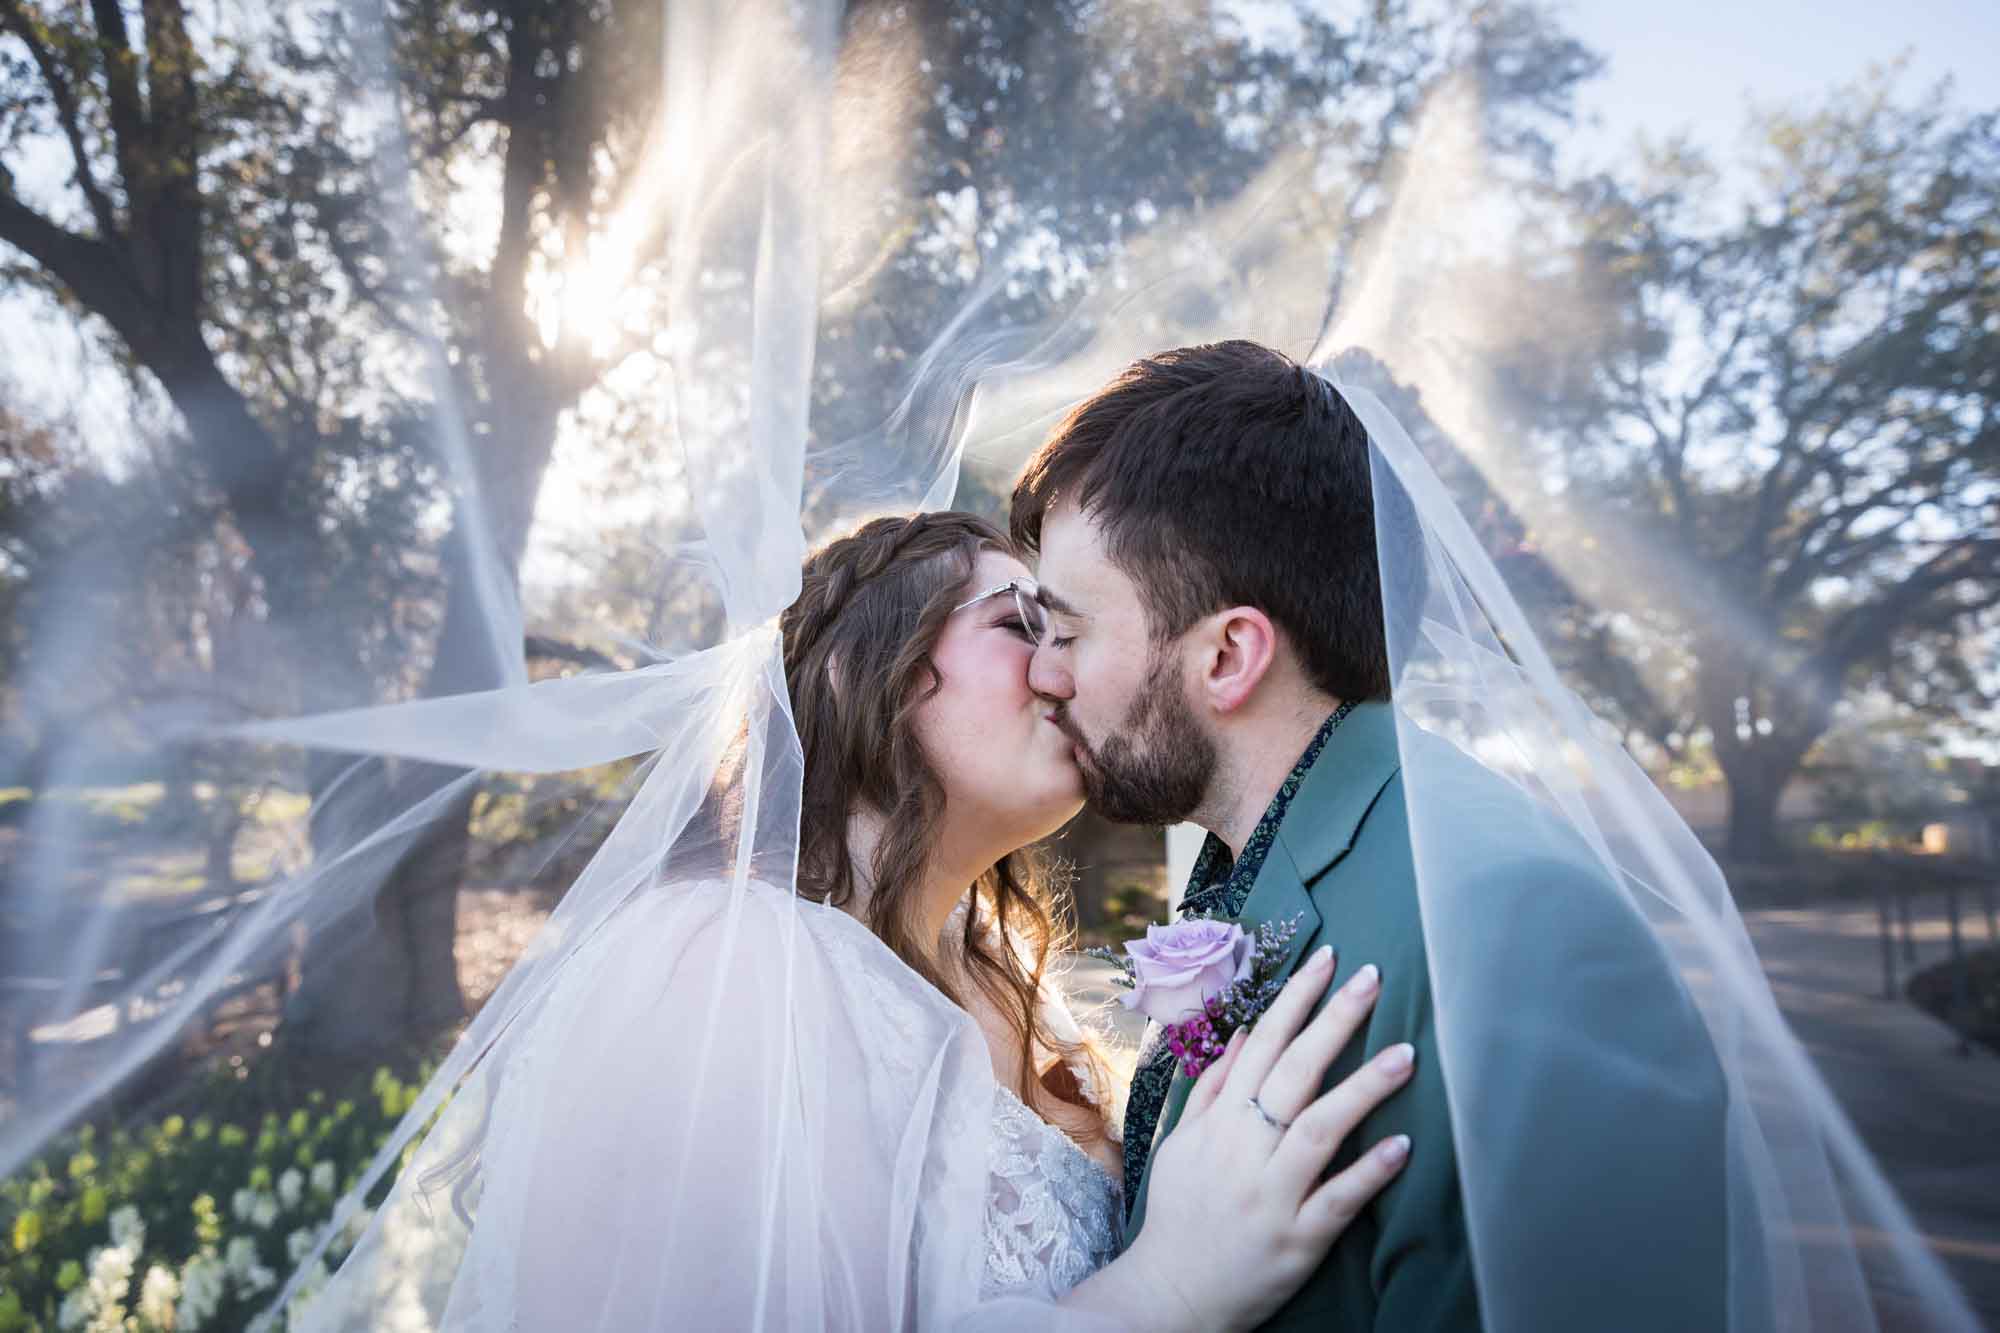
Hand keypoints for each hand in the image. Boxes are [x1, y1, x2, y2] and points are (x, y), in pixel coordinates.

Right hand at [1124, 946, 1415, 1332]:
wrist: (1171, 1294)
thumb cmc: (1181, 1213)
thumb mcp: (1182, 1143)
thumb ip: (1213, 1088)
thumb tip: (1245, 1033)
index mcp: (1219, 1123)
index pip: (1262, 1045)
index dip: (1295, 999)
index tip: (1328, 959)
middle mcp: (1244, 1150)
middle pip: (1294, 1074)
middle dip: (1334, 1021)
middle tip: (1373, 978)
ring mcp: (1272, 1195)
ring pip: (1319, 1131)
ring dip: (1364, 1089)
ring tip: (1407, 1054)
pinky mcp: (1298, 1240)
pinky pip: (1337, 1201)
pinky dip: (1369, 1173)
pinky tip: (1404, 1147)